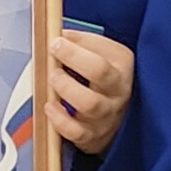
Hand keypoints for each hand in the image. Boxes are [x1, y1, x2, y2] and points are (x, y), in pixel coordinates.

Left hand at [50, 27, 133, 155]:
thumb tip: (56, 33)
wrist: (118, 117)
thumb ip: (81, 42)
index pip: (102, 52)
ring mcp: (108, 116)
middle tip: (54, 56)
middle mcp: (119, 91)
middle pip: (100, 73)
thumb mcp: (101, 55)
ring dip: (66, 89)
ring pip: (90, 104)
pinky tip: (49, 107)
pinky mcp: (94, 137)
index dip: (75, 48)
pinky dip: (60, 121)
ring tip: (52, 80)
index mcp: (121, 66)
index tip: (55, 42)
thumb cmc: (103, 80)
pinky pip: (77, 132)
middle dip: (74, 60)